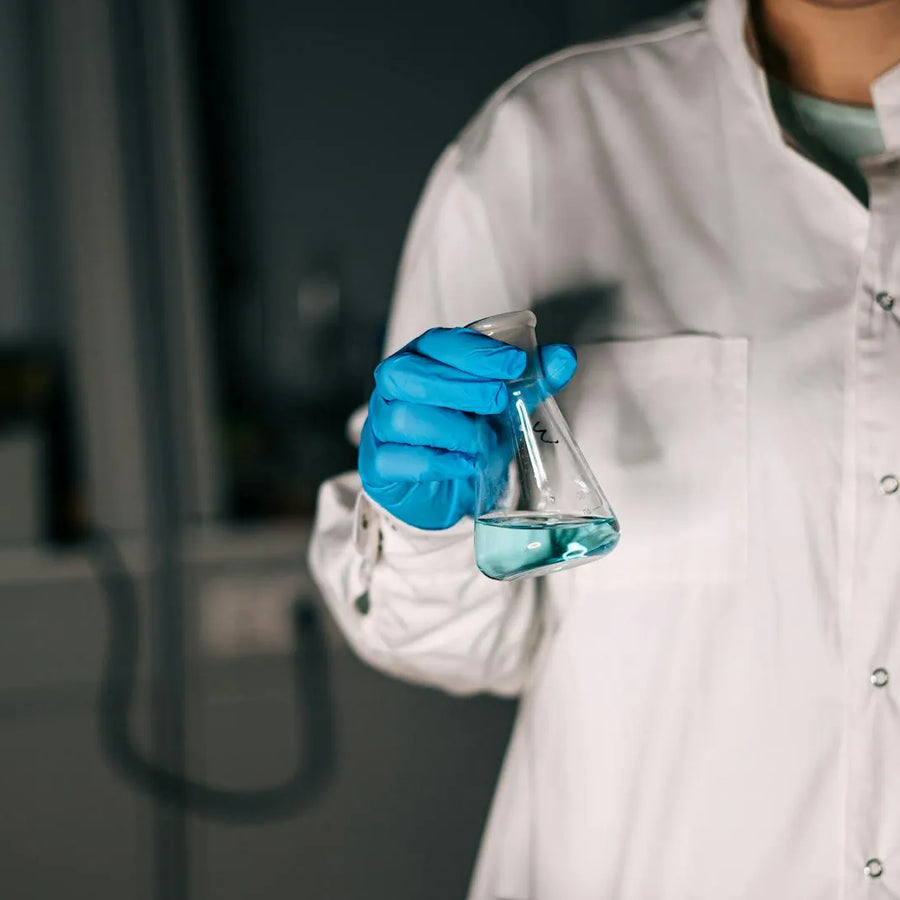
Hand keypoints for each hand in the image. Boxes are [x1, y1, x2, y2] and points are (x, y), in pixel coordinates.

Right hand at [359, 327, 576, 529]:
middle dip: (458, 384)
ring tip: (485, 442)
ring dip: (452, 429)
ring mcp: (380, 427)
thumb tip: (565, 356)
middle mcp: (393, 389)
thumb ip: (531, 379)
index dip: (474, 351)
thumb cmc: (466, 431)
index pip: (437, 343)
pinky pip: (397, 460)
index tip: (514, 363)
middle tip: (499, 399)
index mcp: (420, 360)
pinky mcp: (378, 466)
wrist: (440, 486)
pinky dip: (437, 462)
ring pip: (402, 418)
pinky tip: (467, 465)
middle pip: (406, 373)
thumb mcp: (502, 404)